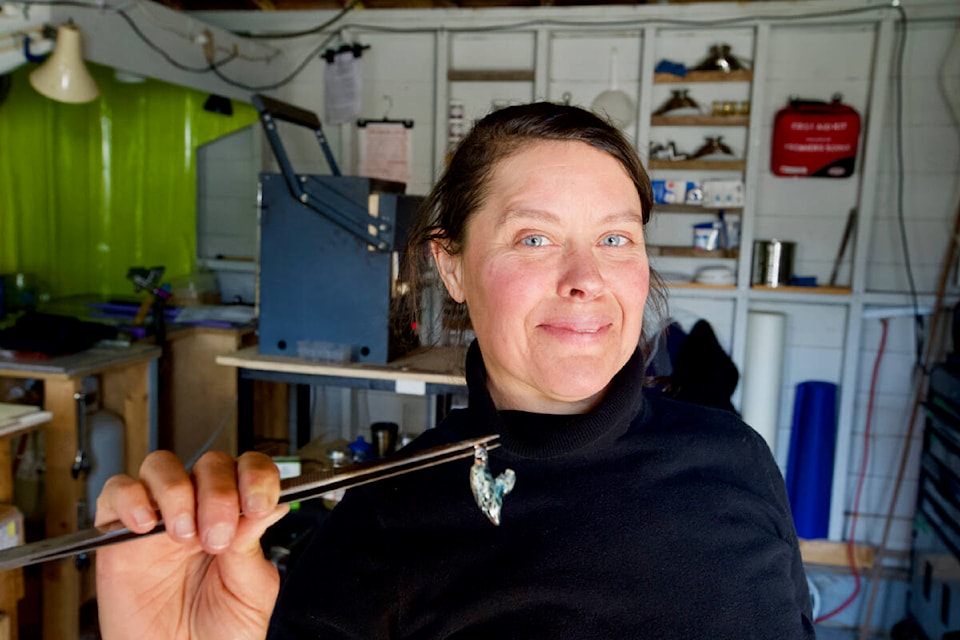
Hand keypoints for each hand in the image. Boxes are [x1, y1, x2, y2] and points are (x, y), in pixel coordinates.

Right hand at [95, 450, 288, 639]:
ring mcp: (159, 520)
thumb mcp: (251, 591)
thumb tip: (268, 503)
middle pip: (209, 465)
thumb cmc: (218, 636)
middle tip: (218, 537)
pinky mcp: (118, 536)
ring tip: (183, 535)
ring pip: (162, 466)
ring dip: (177, 492)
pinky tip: (145, 526)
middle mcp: (198, 512)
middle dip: (219, 493)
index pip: (248, 471)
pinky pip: (115, 493)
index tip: (259, 503)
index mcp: (236, 520)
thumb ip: (252, 546)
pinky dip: (129, 499)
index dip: (257, 477)